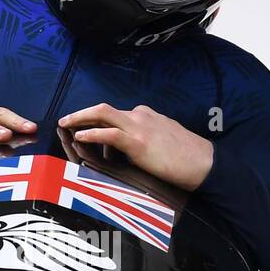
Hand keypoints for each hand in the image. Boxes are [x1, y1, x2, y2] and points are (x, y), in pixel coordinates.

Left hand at [58, 102, 213, 190]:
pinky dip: (92, 133)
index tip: (81, 124)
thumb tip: (133, 148)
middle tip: (65, 120)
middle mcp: (140, 116)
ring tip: (66, 125)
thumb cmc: (186, 156)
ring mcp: (139, 127)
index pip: (115, 113)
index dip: (95, 118)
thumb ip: (147, 138)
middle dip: (81, 113)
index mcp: (145, 116)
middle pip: (103, 108)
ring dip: (80, 118)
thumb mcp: (164, 139)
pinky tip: (80, 137)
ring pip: (102, 114)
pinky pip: (109, 134)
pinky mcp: (138, 142)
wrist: (204, 162)